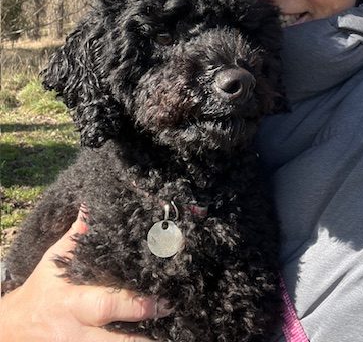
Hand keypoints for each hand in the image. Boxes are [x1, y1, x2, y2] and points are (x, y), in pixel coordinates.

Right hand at [0, 208, 171, 340]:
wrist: (13, 328)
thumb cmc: (42, 288)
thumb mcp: (55, 261)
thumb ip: (77, 236)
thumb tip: (91, 205)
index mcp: (73, 301)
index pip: (107, 304)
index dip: (136, 304)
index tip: (164, 300)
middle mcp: (78, 331)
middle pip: (117, 340)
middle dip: (146, 336)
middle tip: (175, 322)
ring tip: (172, 335)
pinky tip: (151, 340)